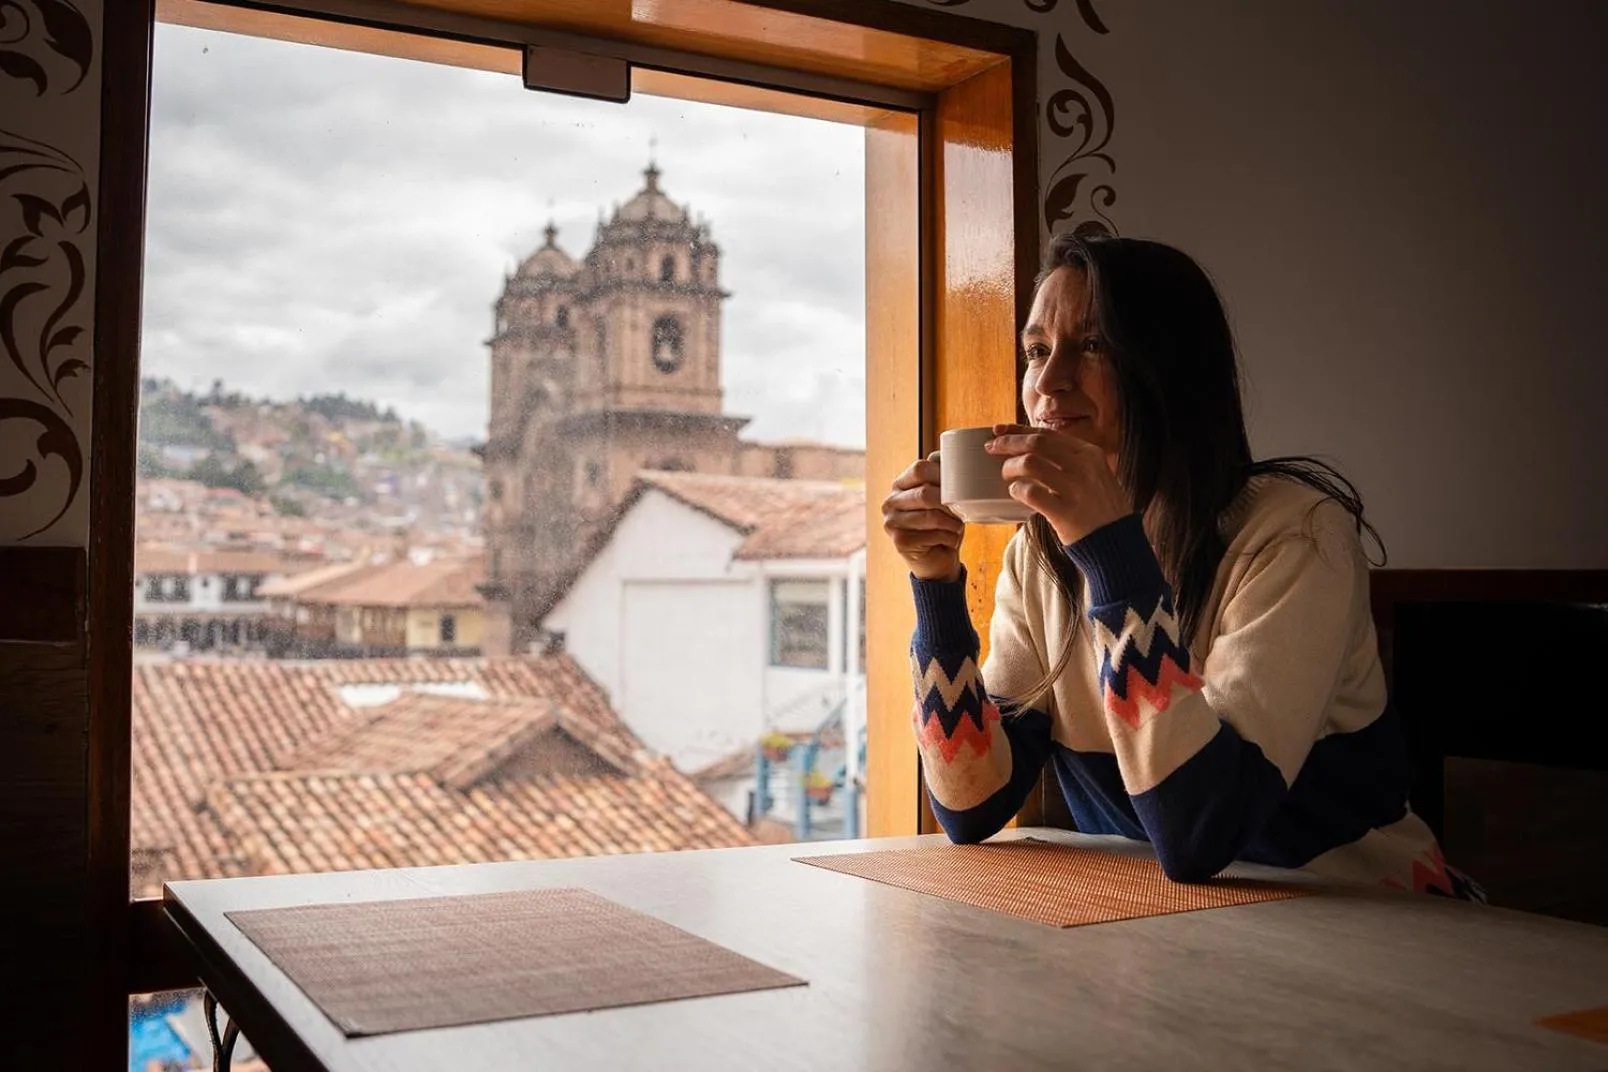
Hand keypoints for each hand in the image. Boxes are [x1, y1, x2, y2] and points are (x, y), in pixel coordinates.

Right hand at [881, 454, 963, 581]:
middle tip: (961, 511)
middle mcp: (890, 501)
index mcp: (900, 484)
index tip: (959, 486)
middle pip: (925, 493)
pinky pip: (931, 536)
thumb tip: (951, 454)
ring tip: (958, 526)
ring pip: (930, 516)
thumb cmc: (942, 524)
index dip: (942, 475)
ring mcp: (891, 522)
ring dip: (952, 523)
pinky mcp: (899, 541)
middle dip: (949, 504)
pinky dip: (949, 538)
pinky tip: (950, 540)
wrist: (936, 558)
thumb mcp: (943, 496)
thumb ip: (942, 475)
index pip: (919, 468)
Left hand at [986, 423, 1130, 544]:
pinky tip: (1015, 493)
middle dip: (1008, 443)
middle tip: (991, 448)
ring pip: (1030, 463)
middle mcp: (1084, 466)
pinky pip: (1030, 492)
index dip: (1019, 430)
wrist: (1117, 542)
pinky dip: (1017, 490)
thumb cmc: (1100, 508)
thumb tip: (1031, 450)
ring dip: (1010, 467)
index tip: (998, 430)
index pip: (1048, 434)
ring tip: (1006, 476)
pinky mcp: (1065, 512)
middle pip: (1036, 443)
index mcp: (1090, 453)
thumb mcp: (1095, 475)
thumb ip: (1071, 461)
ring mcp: (1075, 489)